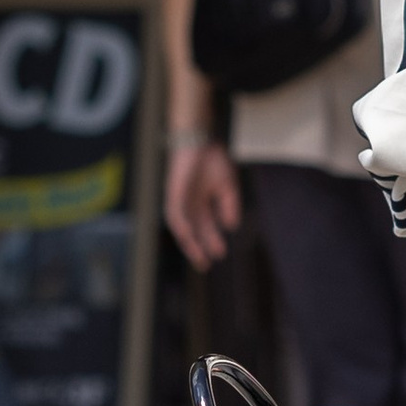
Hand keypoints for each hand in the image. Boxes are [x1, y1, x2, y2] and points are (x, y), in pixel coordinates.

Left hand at [164, 138, 240, 270]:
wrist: (199, 141)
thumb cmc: (212, 160)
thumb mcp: (227, 187)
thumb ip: (229, 206)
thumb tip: (232, 227)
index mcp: (201, 204)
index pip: (205, 228)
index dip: (212, 242)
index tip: (220, 255)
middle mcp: (189, 205)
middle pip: (194, 232)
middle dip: (200, 248)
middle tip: (206, 265)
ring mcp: (180, 200)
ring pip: (182, 227)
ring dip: (189, 242)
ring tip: (198, 256)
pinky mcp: (173, 194)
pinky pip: (175, 214)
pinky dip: (181, 226)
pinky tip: (188, 235)